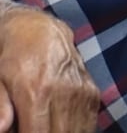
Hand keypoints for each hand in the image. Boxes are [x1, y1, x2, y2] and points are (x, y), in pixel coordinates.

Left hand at [0, 6, 97, 132]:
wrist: (37, 30)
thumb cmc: (11, 56)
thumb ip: (0, 104)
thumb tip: (2, 128)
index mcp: (37, 91)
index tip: (24, 131)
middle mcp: (64, 91)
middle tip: (34, 127)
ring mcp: (81, 91)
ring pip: (77, 131)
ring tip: (46, 125)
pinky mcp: (91, 91)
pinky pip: (88, 122)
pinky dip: (76, 129)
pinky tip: (62, 127)